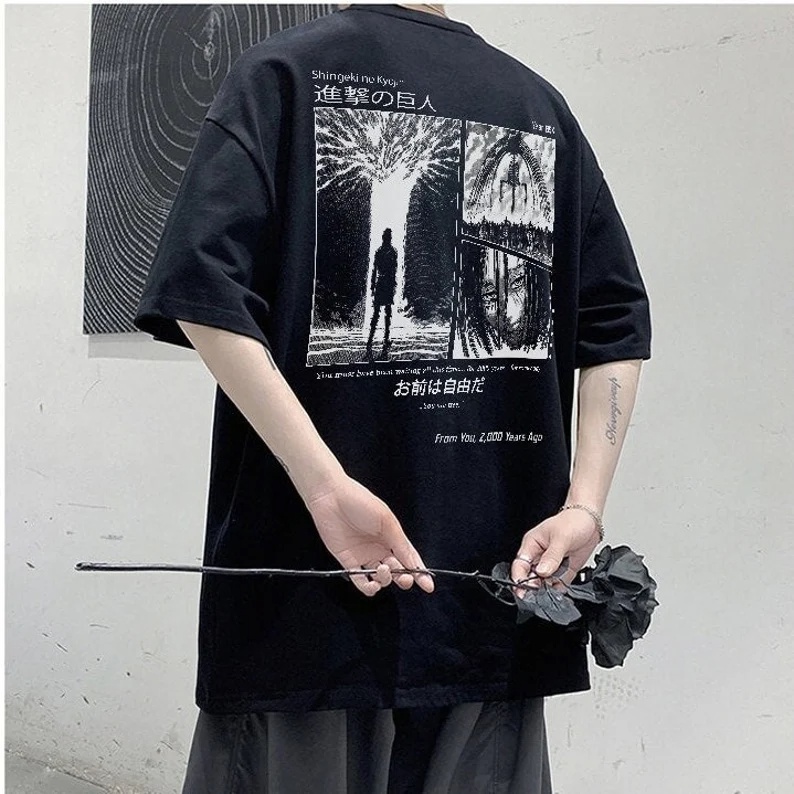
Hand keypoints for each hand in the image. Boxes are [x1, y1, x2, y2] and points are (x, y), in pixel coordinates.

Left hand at [305, 474, 434, 596]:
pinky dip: (368, 587)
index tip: (428, 586)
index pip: (409, 558)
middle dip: (404, 578)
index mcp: (392, 537)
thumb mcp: (387, 521)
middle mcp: (380, 549)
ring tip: (383, 570)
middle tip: (405, 579)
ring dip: (385, 580)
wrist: (331, 497)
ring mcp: (364, 556)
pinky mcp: (348, 562)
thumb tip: (414, 564)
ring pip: (380, 578)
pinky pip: (360, 581)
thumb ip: (400, 544)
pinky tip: (372, 585)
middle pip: (396, 571)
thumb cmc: (361, 502)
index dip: (419, 572)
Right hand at [510, 509, 600, 596]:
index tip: (522, 590)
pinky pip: (558, 585)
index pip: (520, 565)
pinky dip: (560, 589)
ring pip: (543, 583)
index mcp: (532, 545)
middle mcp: (539, 556)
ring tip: (553, 589)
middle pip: (529, 577)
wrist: (590, 521)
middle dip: (533, 587)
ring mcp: (551, 564)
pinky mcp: (563, 570)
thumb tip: (541, 572)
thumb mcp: (561, 538)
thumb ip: (551, 556)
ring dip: (547, 589)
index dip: (519, 578)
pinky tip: (562, 588)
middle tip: (539, 593)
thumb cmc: (572, 522)